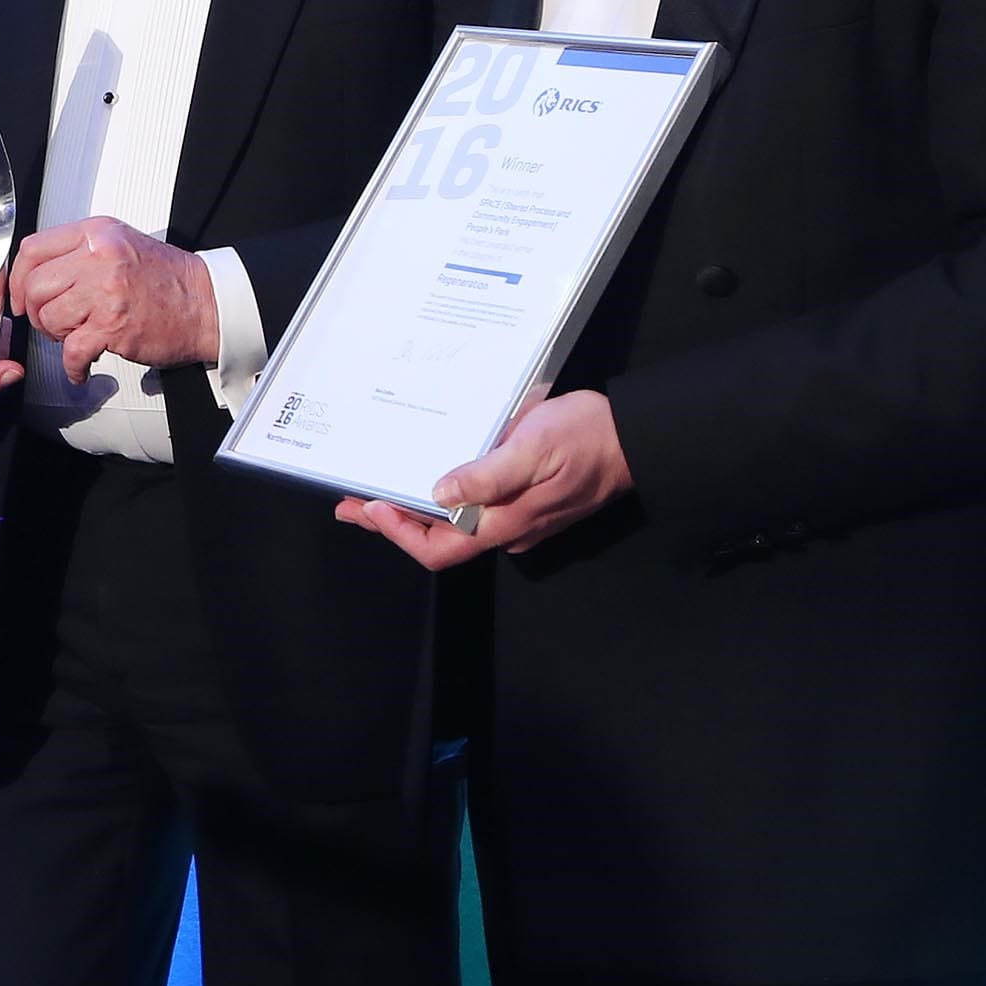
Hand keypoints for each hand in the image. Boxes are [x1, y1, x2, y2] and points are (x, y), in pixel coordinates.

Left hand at [7, 218, 217, 376]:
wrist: (207, 303)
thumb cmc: (167, 279)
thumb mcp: (120, 245)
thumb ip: (79, 252)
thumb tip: (37, 273)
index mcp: (96, 234)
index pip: (33, 248)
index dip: (18, 276)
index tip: (21, 295)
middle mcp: (98, 258)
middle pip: (34, 285)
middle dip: (35, 311)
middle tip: (51, 322)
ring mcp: (105, 292)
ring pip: (48, 317)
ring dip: (56, 336)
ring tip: (76, 337)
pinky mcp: (113, 327)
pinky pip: (72, 351)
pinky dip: (73, 367)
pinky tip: (81, 367)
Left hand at [336, 389, 630, 567]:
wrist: (635, 437)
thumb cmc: (584, 439)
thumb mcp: (532, 450)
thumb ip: (487, 476)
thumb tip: (438, 494)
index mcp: (504, 523)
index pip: (439, 548)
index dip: (399, 533)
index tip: (367, 507)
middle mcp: (507, 529)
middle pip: (440, 539)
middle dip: (393, 523)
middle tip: (351, 504)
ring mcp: (518, 517)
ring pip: (454, 524)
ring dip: (414, 509)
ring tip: (376, 490)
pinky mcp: (525, 500)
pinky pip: (474, 507)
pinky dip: (442, 495)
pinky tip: (425, 474)